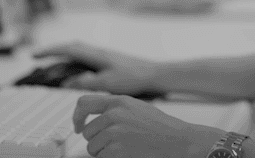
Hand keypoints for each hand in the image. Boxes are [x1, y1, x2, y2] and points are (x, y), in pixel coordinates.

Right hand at [32, 42, 162, 96]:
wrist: (154, 74)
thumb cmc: (134, 77)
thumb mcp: (107, 83)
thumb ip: (86, 82)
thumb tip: (66, 83)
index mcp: (95, 54)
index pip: (67, 49)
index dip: (49, 52)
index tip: (34, 55)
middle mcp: (97, 51)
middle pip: (70, 47)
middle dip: (52, 51)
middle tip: (37, 58)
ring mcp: (103, 55)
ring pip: (77, 52)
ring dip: (62, 56)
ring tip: (50, 64)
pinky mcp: (108, 60)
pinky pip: (84, 57)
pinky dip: (73, 61)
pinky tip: (73, 69)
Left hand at [73, 94, 225, 157]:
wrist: (177, 141)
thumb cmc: (160, 126)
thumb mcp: (136, 107)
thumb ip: (115, 108)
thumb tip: (95, 115)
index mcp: (118, 101)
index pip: (83, 103)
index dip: (77, 117)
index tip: (77, 127)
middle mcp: (114, 115)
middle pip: (87, 132)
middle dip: (96, 140)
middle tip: (113, 143)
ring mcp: (114, 132)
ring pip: (92, 147)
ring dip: (103, 151)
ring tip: (124, 148)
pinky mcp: (116, 149)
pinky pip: (101, 157)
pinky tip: (126, 154)